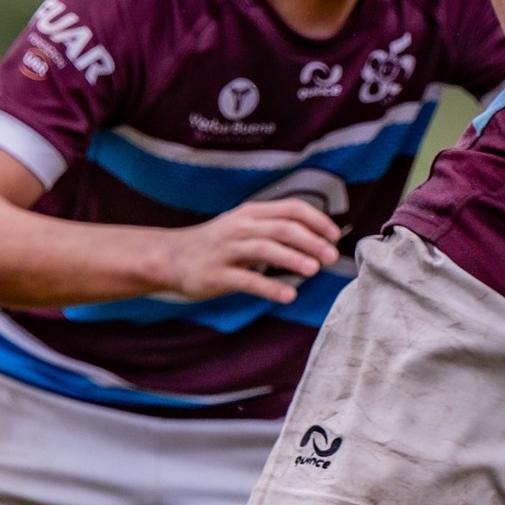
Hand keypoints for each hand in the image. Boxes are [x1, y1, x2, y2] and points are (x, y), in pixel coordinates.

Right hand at [162, 198, 342, 302]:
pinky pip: (247, 280)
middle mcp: (240, 227)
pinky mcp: (216, 274)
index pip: (291, 208)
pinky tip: (288, 295)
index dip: (316, 220)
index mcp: (251, 213)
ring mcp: (227, 250)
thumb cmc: (215, 244)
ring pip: (265, 249)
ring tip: (314, 270)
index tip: (335, 236)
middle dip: (311, 241)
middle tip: (331, 256)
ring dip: (292, 258)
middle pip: (282, 228)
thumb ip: (273, 228)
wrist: (169, 257)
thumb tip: (315, 237)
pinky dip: (269, 287)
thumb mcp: (243, 226)